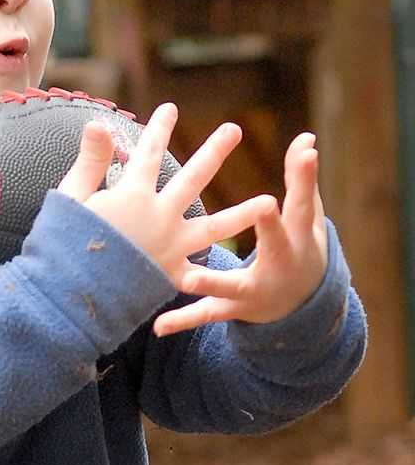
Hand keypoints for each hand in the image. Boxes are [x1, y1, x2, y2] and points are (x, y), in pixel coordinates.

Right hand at [57, 103, 272, 291]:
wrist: (72, 295)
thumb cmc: (64, 242)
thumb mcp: (72, 196)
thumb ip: (90, 161)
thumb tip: (98, 122)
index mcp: (133, 194)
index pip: (150, 152)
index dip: (160, 128)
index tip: (171, 109)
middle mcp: (159, 216)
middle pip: (194, 178)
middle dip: (214, 151)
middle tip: (235, 130)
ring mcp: (170, 246)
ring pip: (214, 226)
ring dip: (241, 213)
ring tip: (268, 201)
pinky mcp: (170, 274)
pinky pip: (200, 270)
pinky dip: (218, 267)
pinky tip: (239, 265)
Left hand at [153, 132, 327, 335]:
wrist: (302, 304)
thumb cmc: (301, 246)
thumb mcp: (306, 216)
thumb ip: (302, 179)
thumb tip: (306, 138)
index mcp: (296, 238)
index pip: (299, 207)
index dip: (304, 179)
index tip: (305, 154)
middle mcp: (279, 265)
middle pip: (275, 244)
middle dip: (270, 228)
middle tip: (264, 207)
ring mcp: (253, 291)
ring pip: (230, 287)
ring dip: (211, 283)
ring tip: (188, 278)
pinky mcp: (231, 309)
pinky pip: (204, 314)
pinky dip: (182, 320)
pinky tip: (158, 326)